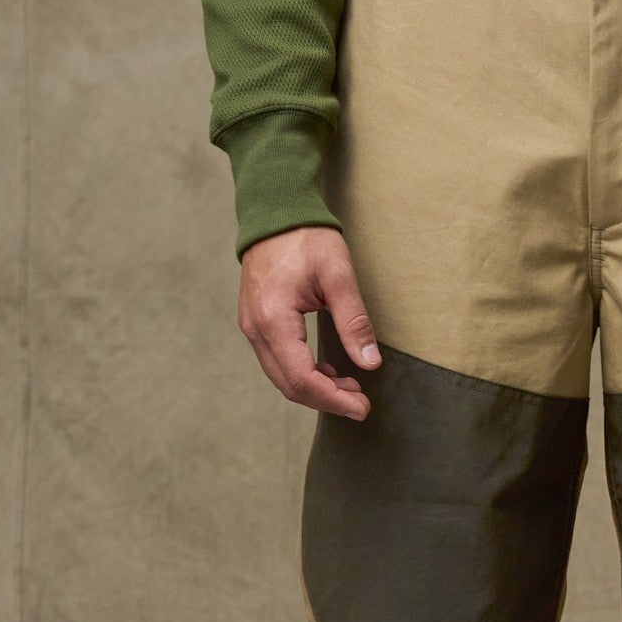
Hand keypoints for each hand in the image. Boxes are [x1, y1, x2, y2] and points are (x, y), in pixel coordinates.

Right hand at [238, 227, 380, 418]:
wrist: (275, 213)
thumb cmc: (307, 238)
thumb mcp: (339, 276)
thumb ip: (354, 321)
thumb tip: (370, 363)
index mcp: (274, 319)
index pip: (302, 378)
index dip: (333, 400)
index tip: (363, 408)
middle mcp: (255, 328)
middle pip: (289, 385)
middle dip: (326, 400)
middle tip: (361, 403)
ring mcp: (251, 326)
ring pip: (281, 376)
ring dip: (315, 388)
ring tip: (350, 387)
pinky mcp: (255, 322)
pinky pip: (277, 360)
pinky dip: (303, 373)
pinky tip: (328, 370)